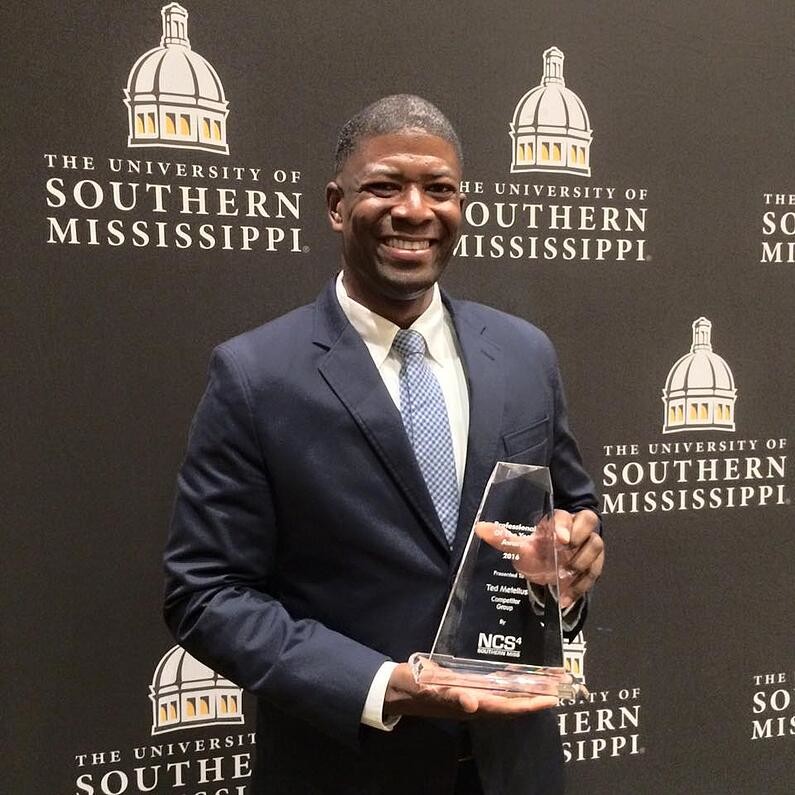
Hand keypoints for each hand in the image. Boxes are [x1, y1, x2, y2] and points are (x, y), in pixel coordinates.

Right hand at [383, 662, 557, 719]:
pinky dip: (506, 682)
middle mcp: (474, 702)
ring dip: (524, 692)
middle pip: (511, 704)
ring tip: (543, 682)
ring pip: (504, 697)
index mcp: (470, 704)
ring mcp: (470, 695)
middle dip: (534, 699)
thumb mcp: (429, 688)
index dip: (529, 705)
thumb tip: (472, 704)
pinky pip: (491, 688)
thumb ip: (450, 696)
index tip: (551, 700)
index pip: (507, 707)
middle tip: (557, 688)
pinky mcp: (464, 686)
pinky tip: (514, 674)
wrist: (396, 687)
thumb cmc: (413, 686)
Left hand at [475, 509, 603, 608]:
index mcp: (556, 521)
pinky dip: (582, 584)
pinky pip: (595, 571)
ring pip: (596, 544)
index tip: (559, 539)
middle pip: (589, 520)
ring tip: (567, 572)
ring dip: (584, 559)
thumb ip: (502, 538)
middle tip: (567, 549)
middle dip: (580, 535)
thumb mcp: (519, 548)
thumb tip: (479, 528)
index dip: (565, 524)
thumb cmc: (535, 554)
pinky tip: (567, 596)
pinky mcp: (592, 566)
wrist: (547, 573)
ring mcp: (586, 547)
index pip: (565, 514)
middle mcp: (575, 530)